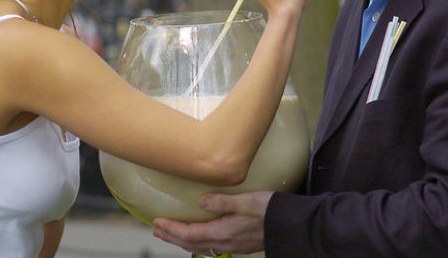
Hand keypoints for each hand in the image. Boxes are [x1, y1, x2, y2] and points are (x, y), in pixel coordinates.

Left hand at [153, 191, 272, 255]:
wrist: (291, 226)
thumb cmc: (270, 210)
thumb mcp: (245, 201)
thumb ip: (222, 202)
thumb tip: (201, 202)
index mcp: (222, 232)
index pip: (189, 234)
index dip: (171, 229)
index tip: (156, 222)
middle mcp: (224, 242)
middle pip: (191, 243)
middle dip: (172, 237)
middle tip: (156, 230)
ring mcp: (232, 246)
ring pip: (200, 247)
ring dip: (182, 241)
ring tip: (170, 234)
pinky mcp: (239, 244)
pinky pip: (210, 246)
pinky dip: (197, 242)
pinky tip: (198, 237)